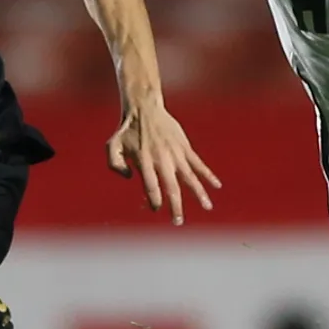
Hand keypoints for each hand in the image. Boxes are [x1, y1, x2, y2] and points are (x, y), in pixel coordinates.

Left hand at [106, 101, 221, 224]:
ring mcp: (175, 153)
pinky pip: (198, 163)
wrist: (144, 107)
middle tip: (178, 221)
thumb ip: (115, 164)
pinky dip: (208, 175)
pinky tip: (216, 186)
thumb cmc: (127, 130)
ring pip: (189, 176)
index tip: (157, 209)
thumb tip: (131, 178)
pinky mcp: (184, 147)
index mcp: (144, 160)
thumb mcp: (112, 145)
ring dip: (199, 193)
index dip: (155, 199)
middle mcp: (161, 158)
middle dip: (176, 205)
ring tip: (207, 207)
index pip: (151, 186)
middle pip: (171, 186)